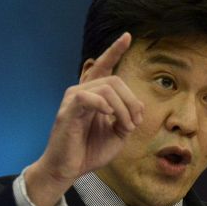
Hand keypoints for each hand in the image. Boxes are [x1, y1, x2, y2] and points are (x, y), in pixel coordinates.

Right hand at [25, 32, 143, 205]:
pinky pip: (88, 97)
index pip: (104, 67)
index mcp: (94, 96)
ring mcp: (74, 99)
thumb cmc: (89, 151)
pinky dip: (104, 106)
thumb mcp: (117, 136)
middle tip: (134, 123)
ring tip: (125, 127)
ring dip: (123, 109)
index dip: (115, 51)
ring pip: (107, 89)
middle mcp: (82, 92)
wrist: (68, 169)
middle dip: (132, 101)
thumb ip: (127, 119)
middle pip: (115, 81)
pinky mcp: (68, 110)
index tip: (128, 36)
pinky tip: (108, 117)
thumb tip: (137, 108)